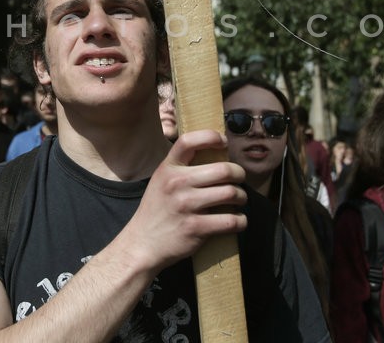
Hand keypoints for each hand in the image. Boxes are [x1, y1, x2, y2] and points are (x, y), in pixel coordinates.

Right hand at [119, 130, 246, 273]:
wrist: (142, 244)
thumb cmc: (156, 211)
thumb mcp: (161, 181)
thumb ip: (181, 168)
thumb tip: (215, 156)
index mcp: (168, 169)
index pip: (189, 141)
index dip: (211, 137)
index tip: (223, 142)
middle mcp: (177, 184)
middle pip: (223, 170)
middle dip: (239, 174)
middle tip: (239, 179)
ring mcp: (186, 206)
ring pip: (231, 194)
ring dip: (241, 197)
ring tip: (238, 199)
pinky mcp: (196, 228)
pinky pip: (231, 220)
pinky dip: (241, 221)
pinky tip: (238, 221)